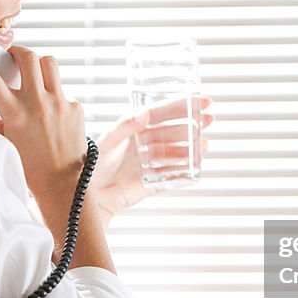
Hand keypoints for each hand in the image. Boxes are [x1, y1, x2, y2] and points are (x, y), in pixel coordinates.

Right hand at [0, 35, 87, 200]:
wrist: (62, 184)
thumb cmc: (28, 165)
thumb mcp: (0, 139)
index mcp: (14, 114)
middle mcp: (38, 105)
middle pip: (28, 57)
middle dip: (17, 52)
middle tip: (12, 59)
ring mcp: (60, 104)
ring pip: (49, 63)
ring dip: (38, 65)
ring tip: (33, 78)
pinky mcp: (75, 107)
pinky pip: (62, 88)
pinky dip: (53, 94)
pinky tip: (50, 112)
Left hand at [92, 95, 213, 226]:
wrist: (86, 197)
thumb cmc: (90, 165)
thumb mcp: (106, 142)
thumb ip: (124, 126)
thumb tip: (144, 112)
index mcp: (135, 128)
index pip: (162, 112)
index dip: (182, 105)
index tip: (202, 100)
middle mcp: (145, 143)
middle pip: (174, 131)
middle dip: (193, 124)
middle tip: (210, 119)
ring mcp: (150, 162)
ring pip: (177, 152)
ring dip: (192, 148)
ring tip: (204, 145)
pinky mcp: (151, 182)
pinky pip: (172, 176)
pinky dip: (184, 172)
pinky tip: (196, 167)